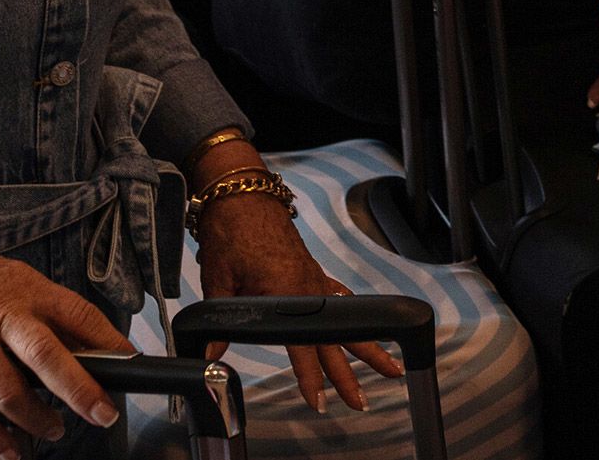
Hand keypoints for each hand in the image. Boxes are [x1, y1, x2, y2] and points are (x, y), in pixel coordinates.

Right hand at [0, 227, 130, 457]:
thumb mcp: (5, 278)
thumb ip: (37, 312)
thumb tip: (78, 348)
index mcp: (23, 288)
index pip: (77, 314)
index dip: (107, 340)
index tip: (130, 362)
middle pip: (47, 357)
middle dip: (79, 390)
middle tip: (102, 414)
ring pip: (9, 393)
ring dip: (36, 420)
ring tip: (54, 431)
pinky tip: (10, 449)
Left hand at [192, 194, 402, 412]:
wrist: (244, 196)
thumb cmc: (231, 233)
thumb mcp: (218, 280)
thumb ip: (219, 320)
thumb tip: (209, 355)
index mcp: (286, 292)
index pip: (302, 345)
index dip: (310, 377)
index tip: (320, 401)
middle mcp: (308, 288)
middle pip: (333, 341)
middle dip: (348, 375)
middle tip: (360, 402)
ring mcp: (314, 279)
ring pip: (346, 321)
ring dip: (366, 347)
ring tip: (388, 367)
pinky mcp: (312, 270)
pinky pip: (339, 296)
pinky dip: (352, 311)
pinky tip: (363, 325)